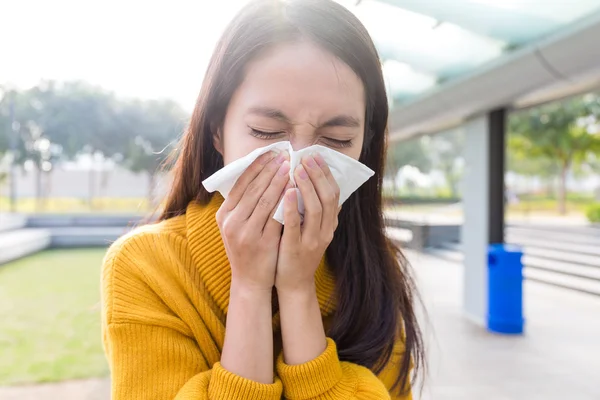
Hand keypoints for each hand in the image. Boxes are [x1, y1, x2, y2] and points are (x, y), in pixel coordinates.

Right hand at [216, 150, 289, 291]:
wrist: (249, 280)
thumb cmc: (246, 248)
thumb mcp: (235, 225)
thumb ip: (242, 204)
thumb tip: (257, 173)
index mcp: (224, 215)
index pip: (241, 184)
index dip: (257, 167)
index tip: (271, 154)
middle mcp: (232, 223)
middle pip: (254, 189)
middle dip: (270, 170)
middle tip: (285, 156)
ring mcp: (247, 233)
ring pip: (265, 201)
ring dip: (279, 181)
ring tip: (291, 167)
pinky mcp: (263, 242)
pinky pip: (276, 217)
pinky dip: (285, 202)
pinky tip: (295, 191)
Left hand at [275, 152, 339, 293]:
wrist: (294, 283)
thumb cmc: (300, 252)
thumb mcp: (315, 231)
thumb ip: (320, 212)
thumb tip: (326, 187)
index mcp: (329, 224)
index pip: (333, 194)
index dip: (325, 174)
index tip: (315, 156)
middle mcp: (325, 231)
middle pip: (327, 198)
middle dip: (317, 175)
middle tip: (306, 157)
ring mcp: (311, 241)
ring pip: (315, 209)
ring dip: (307, 187)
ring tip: (296, 169)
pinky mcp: (295, 248)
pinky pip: (294, 225)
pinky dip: (291, 207)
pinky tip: (286, 192)